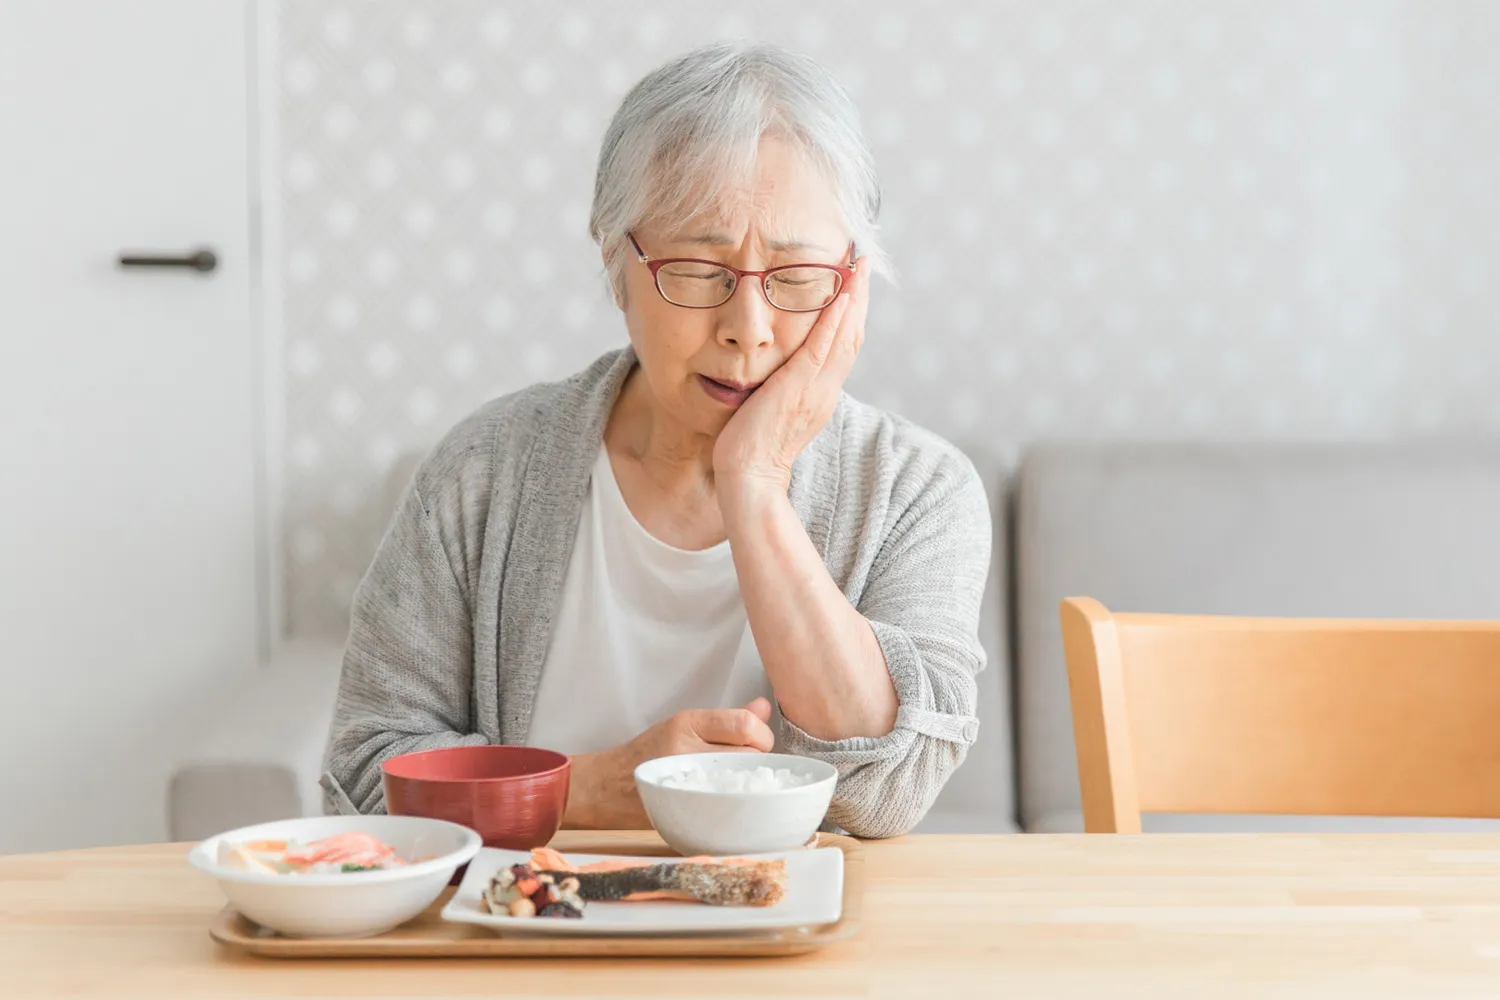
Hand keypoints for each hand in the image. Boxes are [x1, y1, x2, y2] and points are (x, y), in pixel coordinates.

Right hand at [563, 698, 774, 829]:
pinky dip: (734, 805)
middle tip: (744, 768)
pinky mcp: (681, 811)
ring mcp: (682, 784)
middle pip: (749, 756)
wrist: (607, 786)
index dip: (761, 736)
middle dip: (756, 763)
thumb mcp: (686, 726)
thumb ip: (728, 719)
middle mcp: (684, 751)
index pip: (745, 725)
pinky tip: (727, 802)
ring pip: (742, 784)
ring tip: (734, 785)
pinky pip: (727, 809)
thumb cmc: (651, 752)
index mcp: (686, 723)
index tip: (755, 743)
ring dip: (748, 785)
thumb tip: (764, 708)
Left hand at [712, 258, 868, 495]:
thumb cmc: (751, 447)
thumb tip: (779, 370)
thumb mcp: (775, 410)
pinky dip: (834, 320)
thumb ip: (784, 389)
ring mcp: (816, 389)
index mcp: (822, 395)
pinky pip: (822, 348)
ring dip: (854, 299)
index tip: (855, 285)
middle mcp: (826, 390)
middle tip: (865, 263)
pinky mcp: (798, 388)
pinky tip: (841, 295)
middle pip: (853, 337)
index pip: (844, 347)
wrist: (749, 476)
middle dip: (861, 298)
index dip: (853, 315)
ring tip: (860, 267)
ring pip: (844, 337)